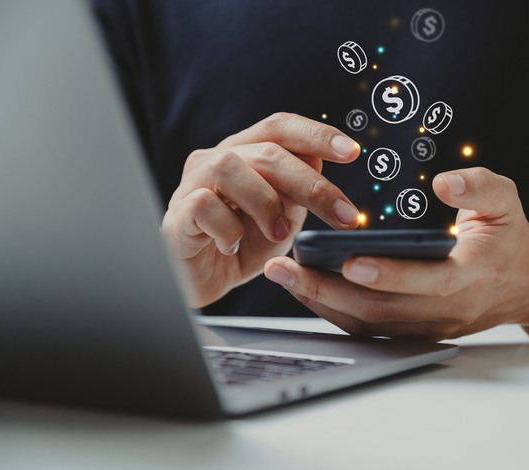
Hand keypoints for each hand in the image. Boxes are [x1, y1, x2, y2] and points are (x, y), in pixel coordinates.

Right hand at [161, 112, 361, 307]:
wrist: (202, 282)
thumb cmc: (241, 246)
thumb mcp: (282, 218)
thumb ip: (297, 191)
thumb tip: (319, 160)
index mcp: (244, 153)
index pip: (279, 127)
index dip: (316, 133)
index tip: (352, 151)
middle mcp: (215, 159)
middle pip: (267, 151)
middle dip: (312, 184)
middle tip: (344, 216)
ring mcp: (192, 184)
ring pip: (229, 167)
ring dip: (266, 203)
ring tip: (279, 234)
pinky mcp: (176, 214)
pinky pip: (204, 205)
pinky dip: (229, 229)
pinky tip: (234, 247)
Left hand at [264, 168, 528, 340]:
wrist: (526, 283)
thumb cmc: (509, 238)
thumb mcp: (507, 202)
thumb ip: (479, 187)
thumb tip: (445, 182)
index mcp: (470, 277)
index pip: (427, 282)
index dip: (389, 274)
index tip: (350, 261)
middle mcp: (446, 310)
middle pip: (381, 310)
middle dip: (328, 291)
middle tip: (285, 270)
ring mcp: (428, 326)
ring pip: (368, 324)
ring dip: (322, 303)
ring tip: (284, 277)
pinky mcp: (414, 331)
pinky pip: (369, 328)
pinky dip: (334, 312)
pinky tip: (306, 290)